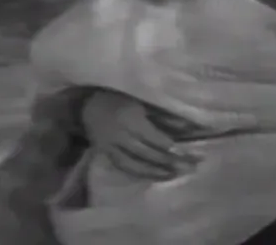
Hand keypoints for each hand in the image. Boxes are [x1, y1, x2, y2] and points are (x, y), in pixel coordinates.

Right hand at [80, 89, 196, 179]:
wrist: (88, 105)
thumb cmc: (120, 100)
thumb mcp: (143, 103)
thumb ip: (163, 116)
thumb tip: (187, 127)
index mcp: (131, 120)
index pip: (153, 138)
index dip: (170, 147)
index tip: (186, 154)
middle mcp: (121, 136)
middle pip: (146, 153)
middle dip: (167, 162)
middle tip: (186, 168)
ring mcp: (111, 147)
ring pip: (134, 165)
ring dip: (155, 172)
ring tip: (173, 175)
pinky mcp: (105, 154)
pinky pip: (123, 167)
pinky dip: (139, 173)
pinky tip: (153, 175)